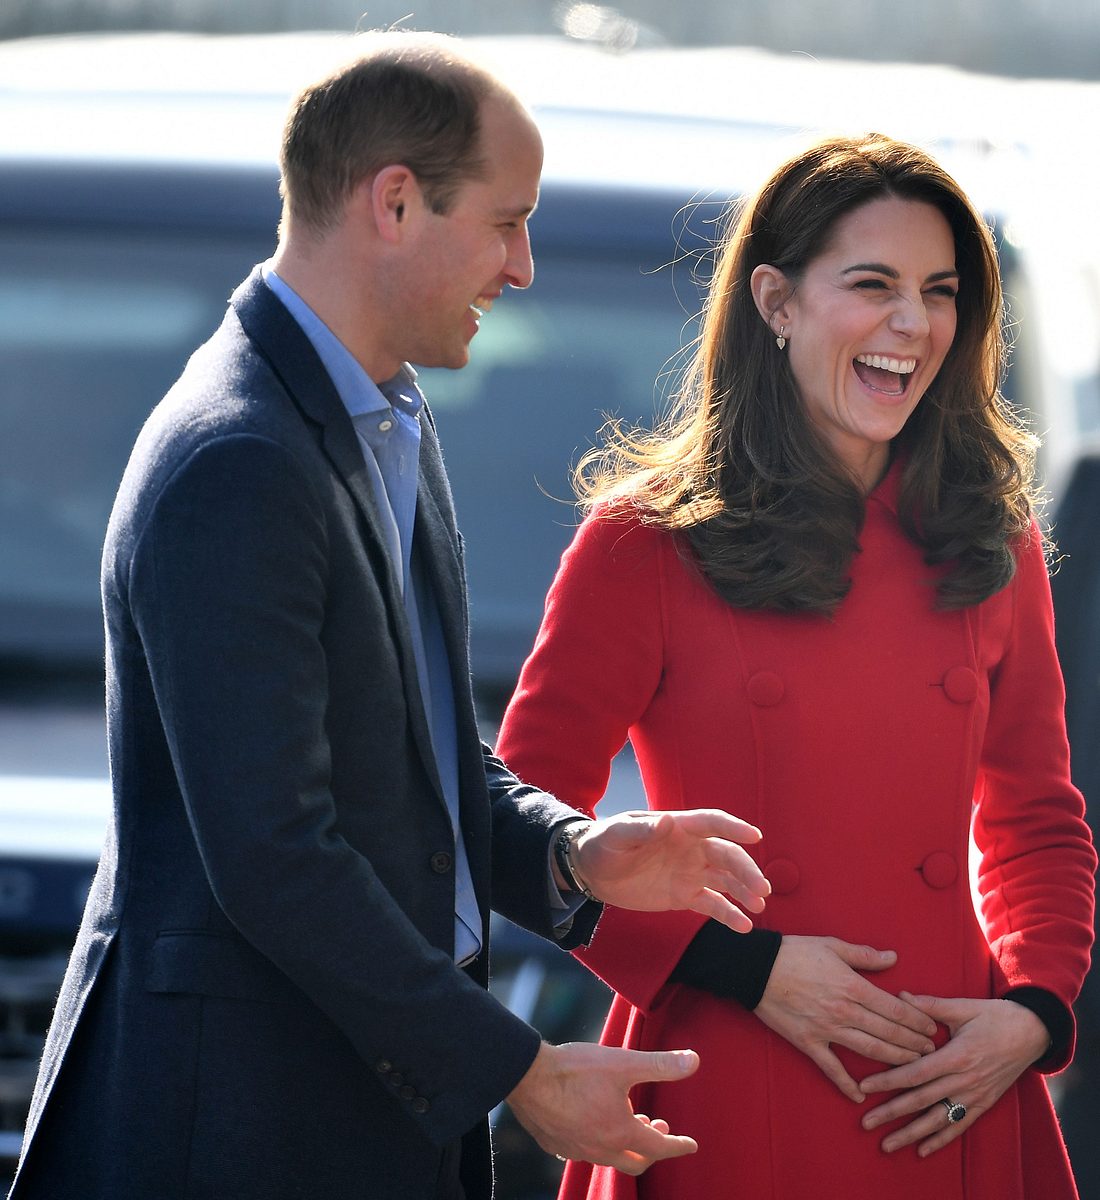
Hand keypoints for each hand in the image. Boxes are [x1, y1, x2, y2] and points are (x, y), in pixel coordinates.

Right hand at [506, 1041, 700, 1173]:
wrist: (527, 1076)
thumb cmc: (576, 1069)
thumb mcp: (623, 1063)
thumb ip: (660, 1065)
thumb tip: (694, 1061)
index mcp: (621, 1133)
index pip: (659, 1147)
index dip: (678, 1145)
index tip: (690, 1145)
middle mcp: (600, 1149)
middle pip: (636, 1162)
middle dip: (653, 1149)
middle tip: (660, 1129)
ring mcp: (576, 1150)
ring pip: (610, 1159)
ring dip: (626, 1145)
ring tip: (630, 1122)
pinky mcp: (556, 1144)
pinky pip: (584, 1153)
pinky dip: (599, 1143)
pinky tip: (595, 1126)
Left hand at [570, 809, 769, 933]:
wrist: (592, 871)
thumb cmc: (604, 843)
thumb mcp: (617, 834)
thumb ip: (640, 829)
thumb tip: (668, 823)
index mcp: (678, 828)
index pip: (712, 823)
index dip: (734, 827)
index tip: (755, 836)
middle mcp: (691, 849)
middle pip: (727, 855)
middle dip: (746, 870)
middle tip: (761, 888)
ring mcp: (690, 873)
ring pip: (726, 880)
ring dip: (744, 891)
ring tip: (758, 906)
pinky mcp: (685, 896)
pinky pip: (713, 905)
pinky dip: (730, 914)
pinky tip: (744, 926)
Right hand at [754, 937, 937, 1101]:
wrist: (756, 968)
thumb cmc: (795, 952)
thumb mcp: (832, 945)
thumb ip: (865, 955)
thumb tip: (893, 958)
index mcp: (853, 986)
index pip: (895, 1010)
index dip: (917, 1022)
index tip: (932, 1029)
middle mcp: (845, 1011)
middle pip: (889, 1033)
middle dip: (914, 1044)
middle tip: (930, 1052)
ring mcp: (828, 1030)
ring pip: (870, 1051)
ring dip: (894, 1060)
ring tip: (912, 1066)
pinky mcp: (809, 1042)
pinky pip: (831, 1068)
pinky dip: (846, 1084)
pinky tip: (859, 1096)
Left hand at [859, 992, 1050, 1156]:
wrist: (1033, 1032)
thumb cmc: (995, 1016)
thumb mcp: (963, 1006)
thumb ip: (930, 1005)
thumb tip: (900, 997)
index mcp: (957, 1055)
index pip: (915, 1072)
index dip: (888, 1081)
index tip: (864, 1088)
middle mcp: (965, 1080)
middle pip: (921, 1100)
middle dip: (891, 1112)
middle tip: (866, 1122)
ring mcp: (975, 1095)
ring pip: (938, 1119)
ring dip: (911, 1133)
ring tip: (887, 1144)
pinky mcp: (984, 1103)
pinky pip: (960, 1125)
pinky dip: (941, 1140)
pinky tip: (922, 1151)